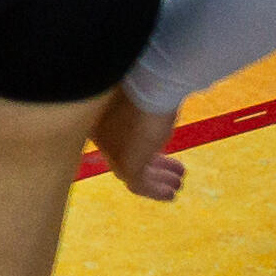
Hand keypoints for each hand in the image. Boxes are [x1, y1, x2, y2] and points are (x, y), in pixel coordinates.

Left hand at [90, 85, 189, 201]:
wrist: (150, 82)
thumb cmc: (148, 82)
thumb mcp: (141, 98)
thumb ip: (140, 110)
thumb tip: (155, 116)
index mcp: (99, 119)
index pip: (116, 142)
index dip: (142, 150)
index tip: (161, 154)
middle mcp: (100, 137)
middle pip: (127, 158)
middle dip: (153, 166)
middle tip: (174, 170)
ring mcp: (112, 152)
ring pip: (134, 172)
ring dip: (157, 178)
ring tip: (177, 182)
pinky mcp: (125, 164)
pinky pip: (139, 184)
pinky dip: (155, 190)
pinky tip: (171, 193)